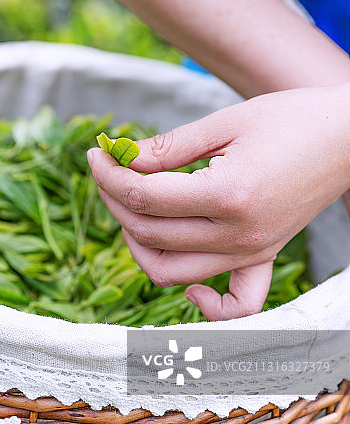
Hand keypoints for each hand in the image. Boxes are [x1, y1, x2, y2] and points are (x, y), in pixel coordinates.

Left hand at [87, 85, 349, 319]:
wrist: (347, 137)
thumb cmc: (290, 119)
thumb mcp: (225, 122)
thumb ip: (168, 148)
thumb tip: (121, 159)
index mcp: (227, 194)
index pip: (143, 197)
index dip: (109, 175)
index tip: (98, 154)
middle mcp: (238, 234)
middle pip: (148, 233)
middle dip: (115, 199)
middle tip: (109, 170)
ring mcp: (252, 252)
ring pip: (170, 273)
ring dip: (138, 244)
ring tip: (131, 208)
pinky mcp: (264, 257)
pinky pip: (236, 304)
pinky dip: (205, 305)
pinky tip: (186, 284)